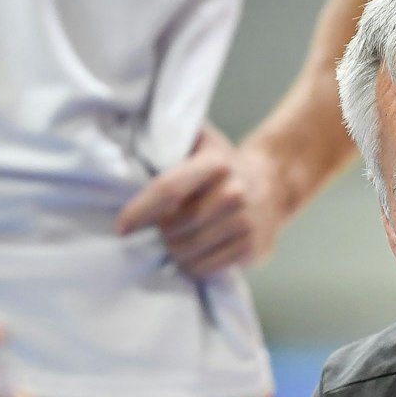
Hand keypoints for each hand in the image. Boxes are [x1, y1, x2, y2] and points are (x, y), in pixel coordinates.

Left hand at [117, 126, 285, 279]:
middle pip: (174, 228)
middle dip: (160, 231)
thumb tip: (128, 128)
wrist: (274, 183)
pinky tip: (196, 251)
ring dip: (175, 251)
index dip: (141, 210)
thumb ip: (172, 135)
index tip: (122, 227)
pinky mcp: (252, 248)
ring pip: (188, 253)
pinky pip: (206, 268)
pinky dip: (193, 265)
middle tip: (164, 226)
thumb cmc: (222, 164)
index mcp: (216, 163)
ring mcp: (246, 223)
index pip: (169, 189)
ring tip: (179, 240)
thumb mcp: (201, 141)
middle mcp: (235, 193)